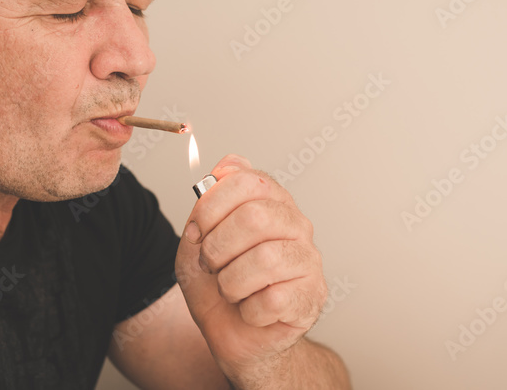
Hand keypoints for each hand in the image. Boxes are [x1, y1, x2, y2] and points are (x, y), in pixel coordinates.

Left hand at [177, 154, 328, 382]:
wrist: (235, 336)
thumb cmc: (218, 287)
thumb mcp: (195, 245)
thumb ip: (203, 209)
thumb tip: (221, 171)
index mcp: (269, 202)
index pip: (246, 180)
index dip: (212, 205)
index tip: (198, 230)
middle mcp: (296, 224)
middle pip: (255, 217)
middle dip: (217, 247)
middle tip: (210, 265)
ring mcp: (309, 260)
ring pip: (265, 259)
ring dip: (231, 283)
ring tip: (230, 291)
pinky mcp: (311, 297)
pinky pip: (273, 300)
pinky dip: (248, 311)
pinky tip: (250, 310)